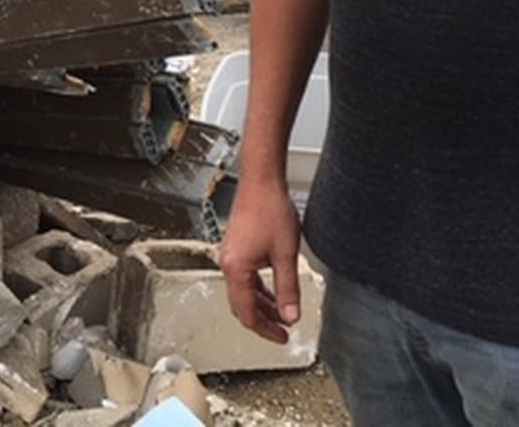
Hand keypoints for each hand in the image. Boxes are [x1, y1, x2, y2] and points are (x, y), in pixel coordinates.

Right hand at [219, 179, 304, 343]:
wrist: (261, 181)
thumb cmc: (270, 210)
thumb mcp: (285, 254)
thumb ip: (288, 289)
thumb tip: (290, 316)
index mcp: (236, 269)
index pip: (247, 314)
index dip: (266, 330)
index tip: (282, 338)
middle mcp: (228, 264)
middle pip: (242, 305)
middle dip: (263, 320)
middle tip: (282, 331)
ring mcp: (230, 256)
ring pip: (243, 292)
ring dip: (261, 305)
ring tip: (281, 313)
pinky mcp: (236, 248)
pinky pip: (244, 278)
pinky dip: (258, 289)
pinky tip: (273, 291)